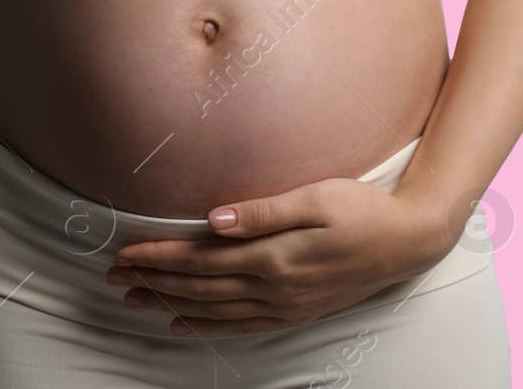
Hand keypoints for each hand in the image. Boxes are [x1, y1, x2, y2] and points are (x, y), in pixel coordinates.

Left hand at [105, 179, 454, 335]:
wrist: (409, 242)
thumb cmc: (362, 209)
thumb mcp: (315, 198)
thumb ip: (262, 211)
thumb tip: (212, 220)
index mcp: (274, 255)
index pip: (200, 258)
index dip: (158, 255)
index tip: (124, 251)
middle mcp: (274, 286)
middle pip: (199, 285)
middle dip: (153, 279)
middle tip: (113, 274)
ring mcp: (284, 304)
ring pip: (213, 308)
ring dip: (170, 302)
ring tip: (134, 297)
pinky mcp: (294, 311)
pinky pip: (241, 325)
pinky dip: (207, 326)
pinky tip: (182, 323)